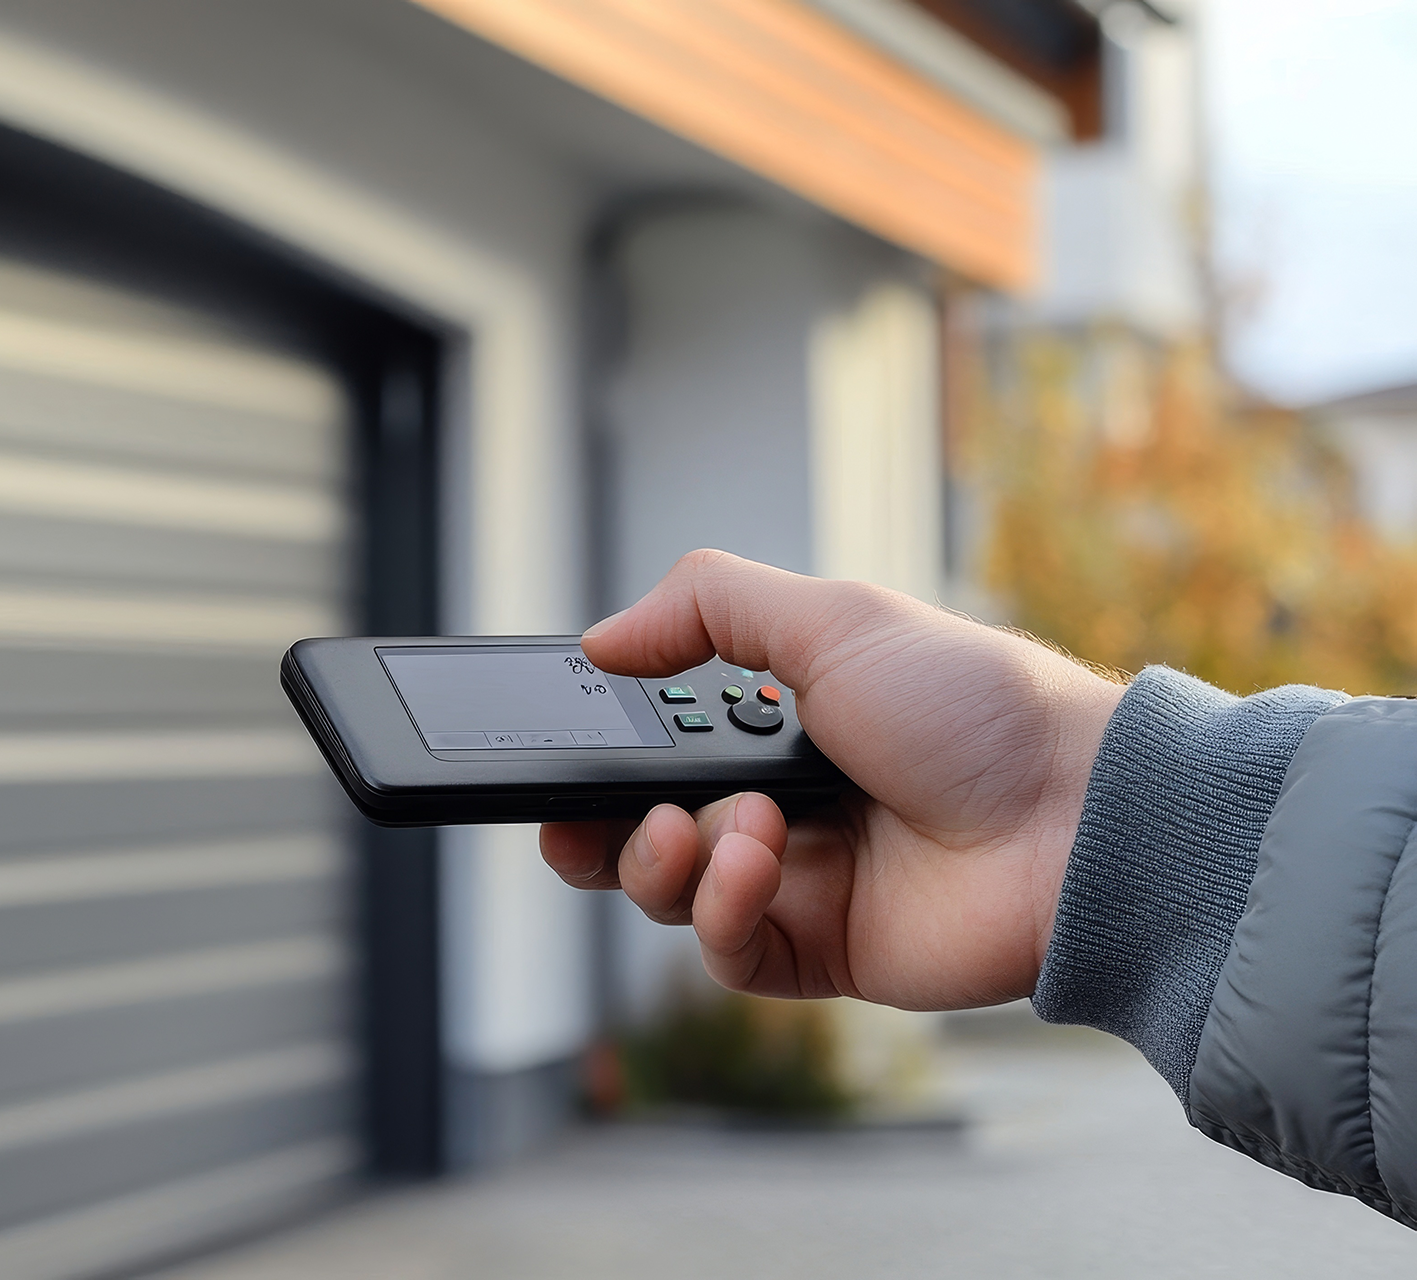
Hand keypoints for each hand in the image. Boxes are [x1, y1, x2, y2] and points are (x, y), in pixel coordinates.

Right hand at [539, 550, 1125, 1010]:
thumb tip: (602, 637)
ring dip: (666, 858)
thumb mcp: (833, 620)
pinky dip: (721, 907)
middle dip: (591, 825)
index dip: (599, 753)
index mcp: (780, 726)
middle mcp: (779, 806)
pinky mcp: (820, 952)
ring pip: (670, 894)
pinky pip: (725, 951)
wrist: (1073, 817)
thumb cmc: (972, 707)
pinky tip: (759, 863)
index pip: (657, 745)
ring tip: (732, 823)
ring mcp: (798, 883)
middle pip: (639, 829)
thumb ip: (707, 608)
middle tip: (570, 816)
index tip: (555, 745)